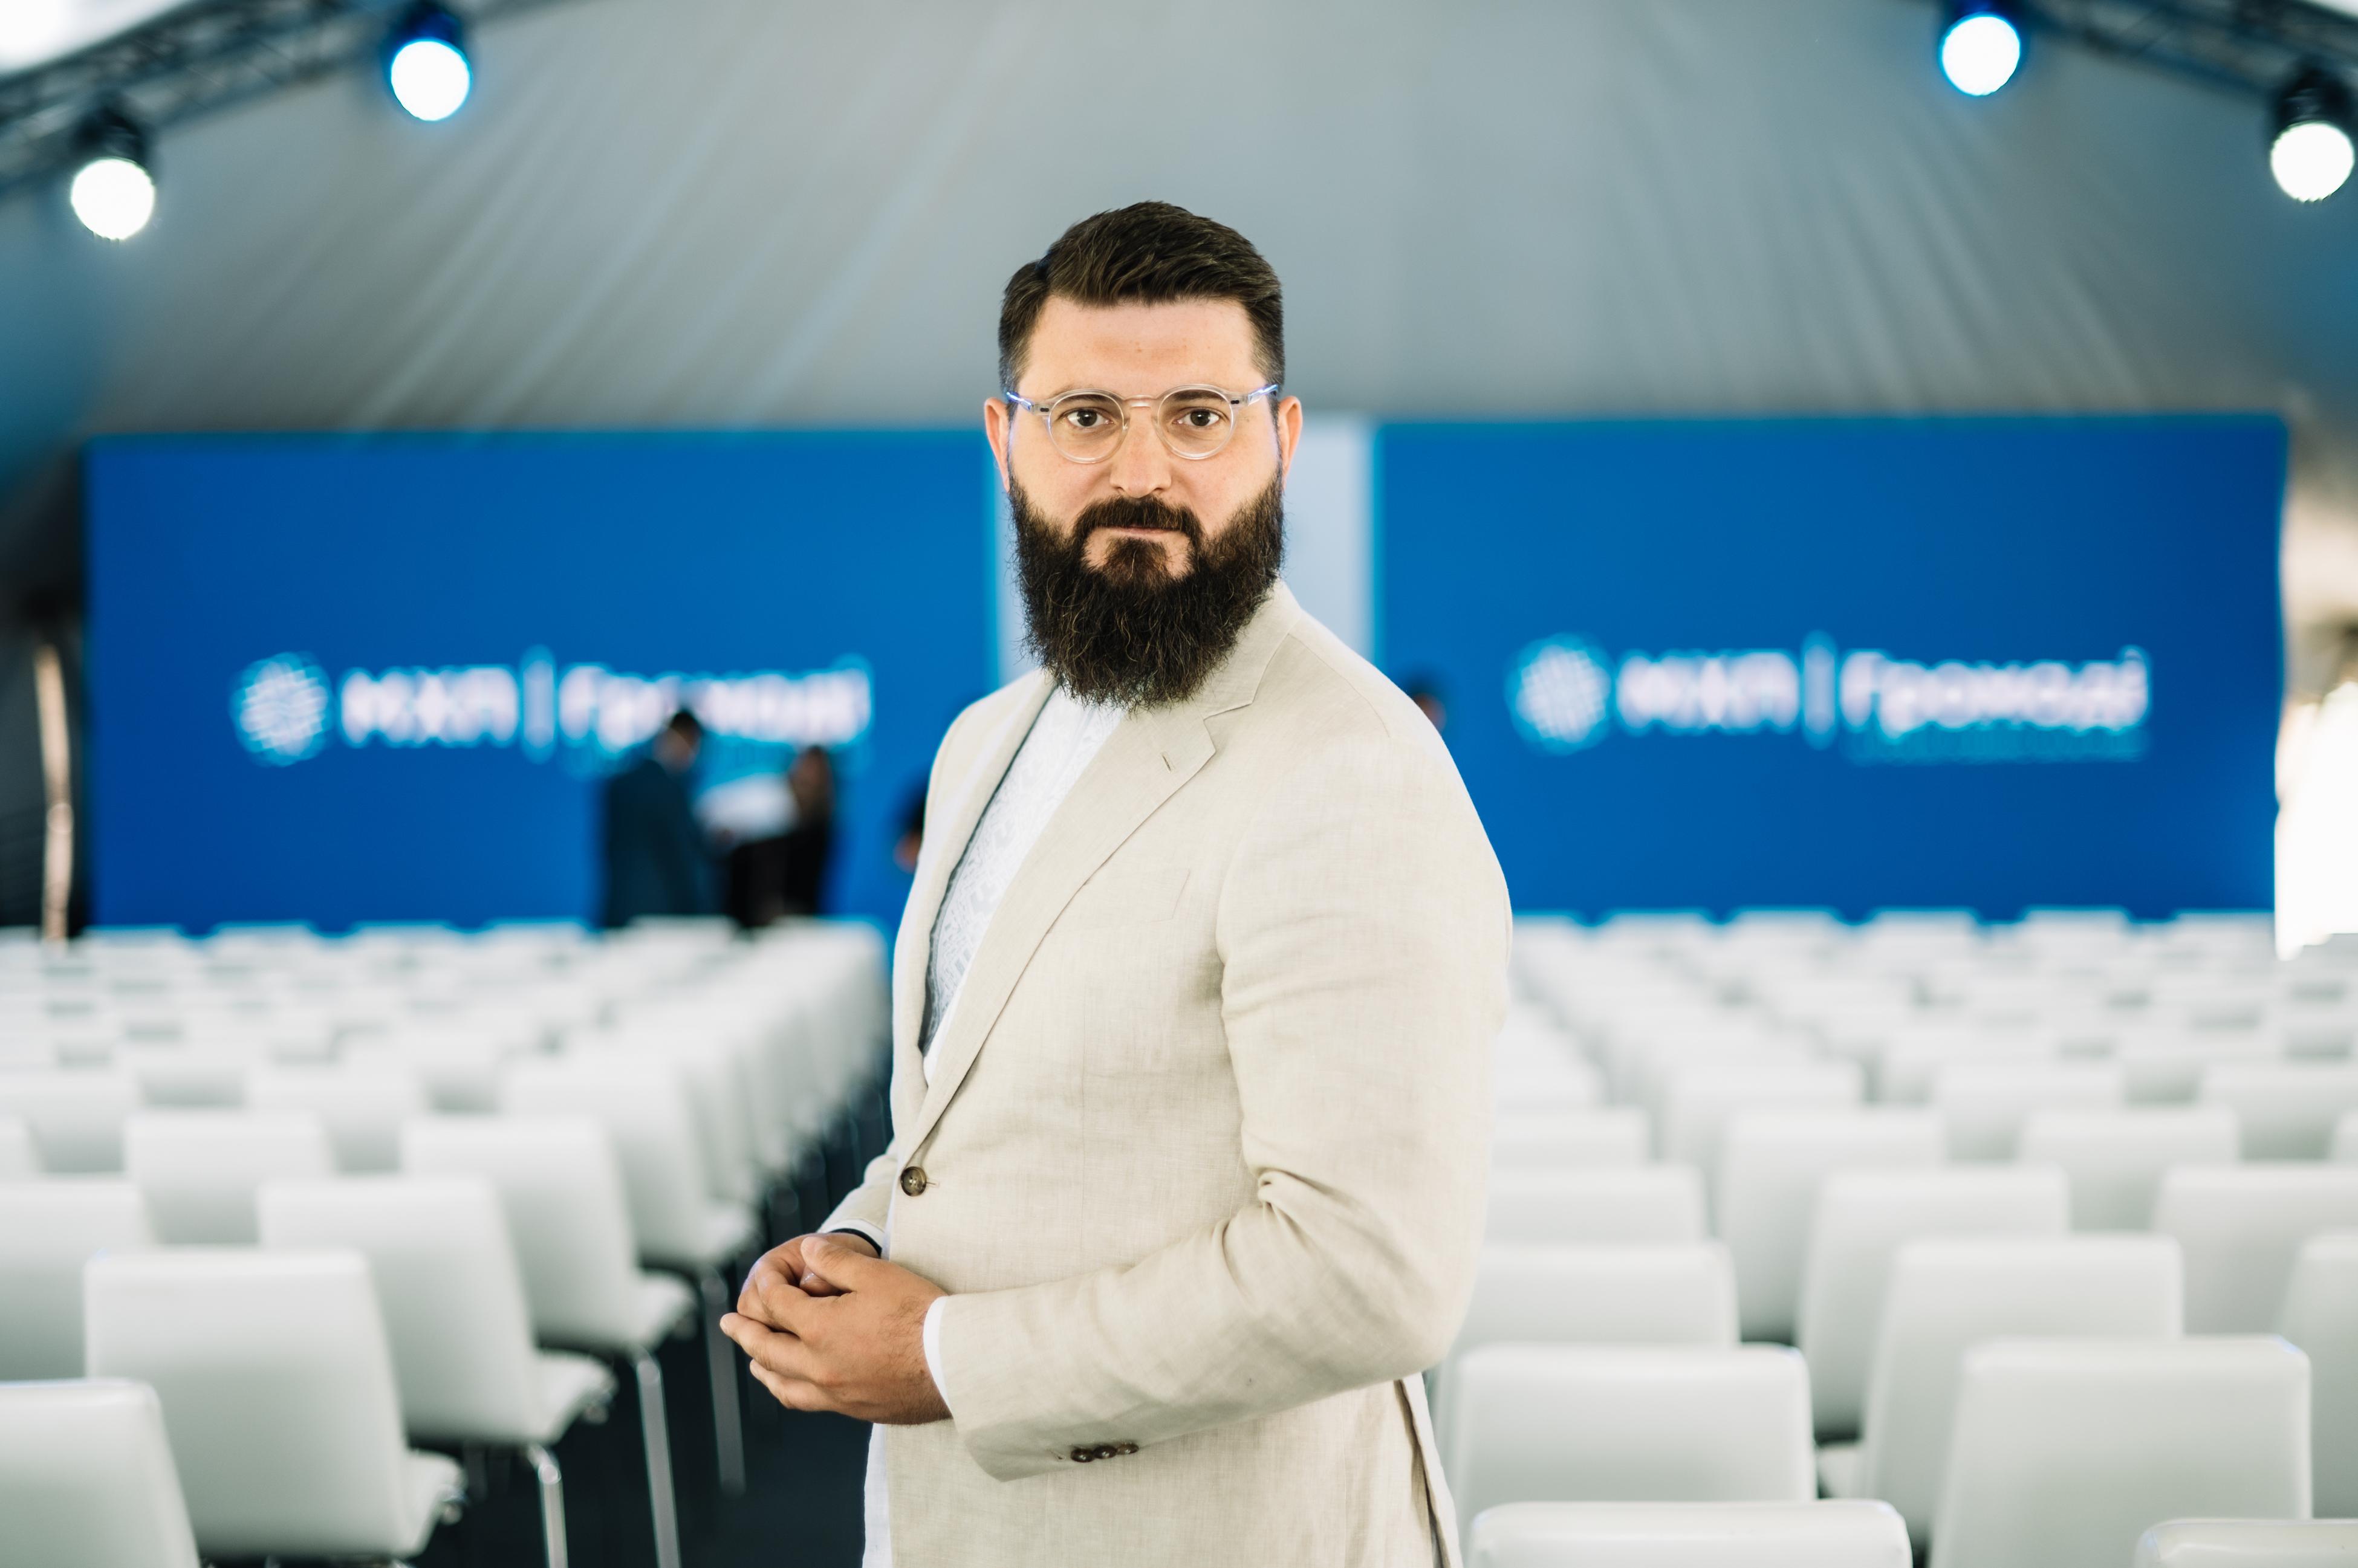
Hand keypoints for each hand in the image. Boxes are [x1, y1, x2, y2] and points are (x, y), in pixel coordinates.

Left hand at [721, 1233, 950, 1423]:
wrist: (954, 1363)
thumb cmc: (920, 1314)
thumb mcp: (877, 1274)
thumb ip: (835, 1260)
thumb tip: (806, 1249)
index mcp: (820, 1329)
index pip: (777, 1305)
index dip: (767, 1285)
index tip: (762, 1276)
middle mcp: (818, 1366)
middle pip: (768, 1350)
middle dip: (745, 1333)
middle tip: (729, 1324)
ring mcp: (835, 1393)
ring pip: (783, 1384)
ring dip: (763, 1368)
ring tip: (753, 1360)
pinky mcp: (854, 1409)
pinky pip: (808, 1402)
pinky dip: (790, 1390)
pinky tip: (795, 1385)